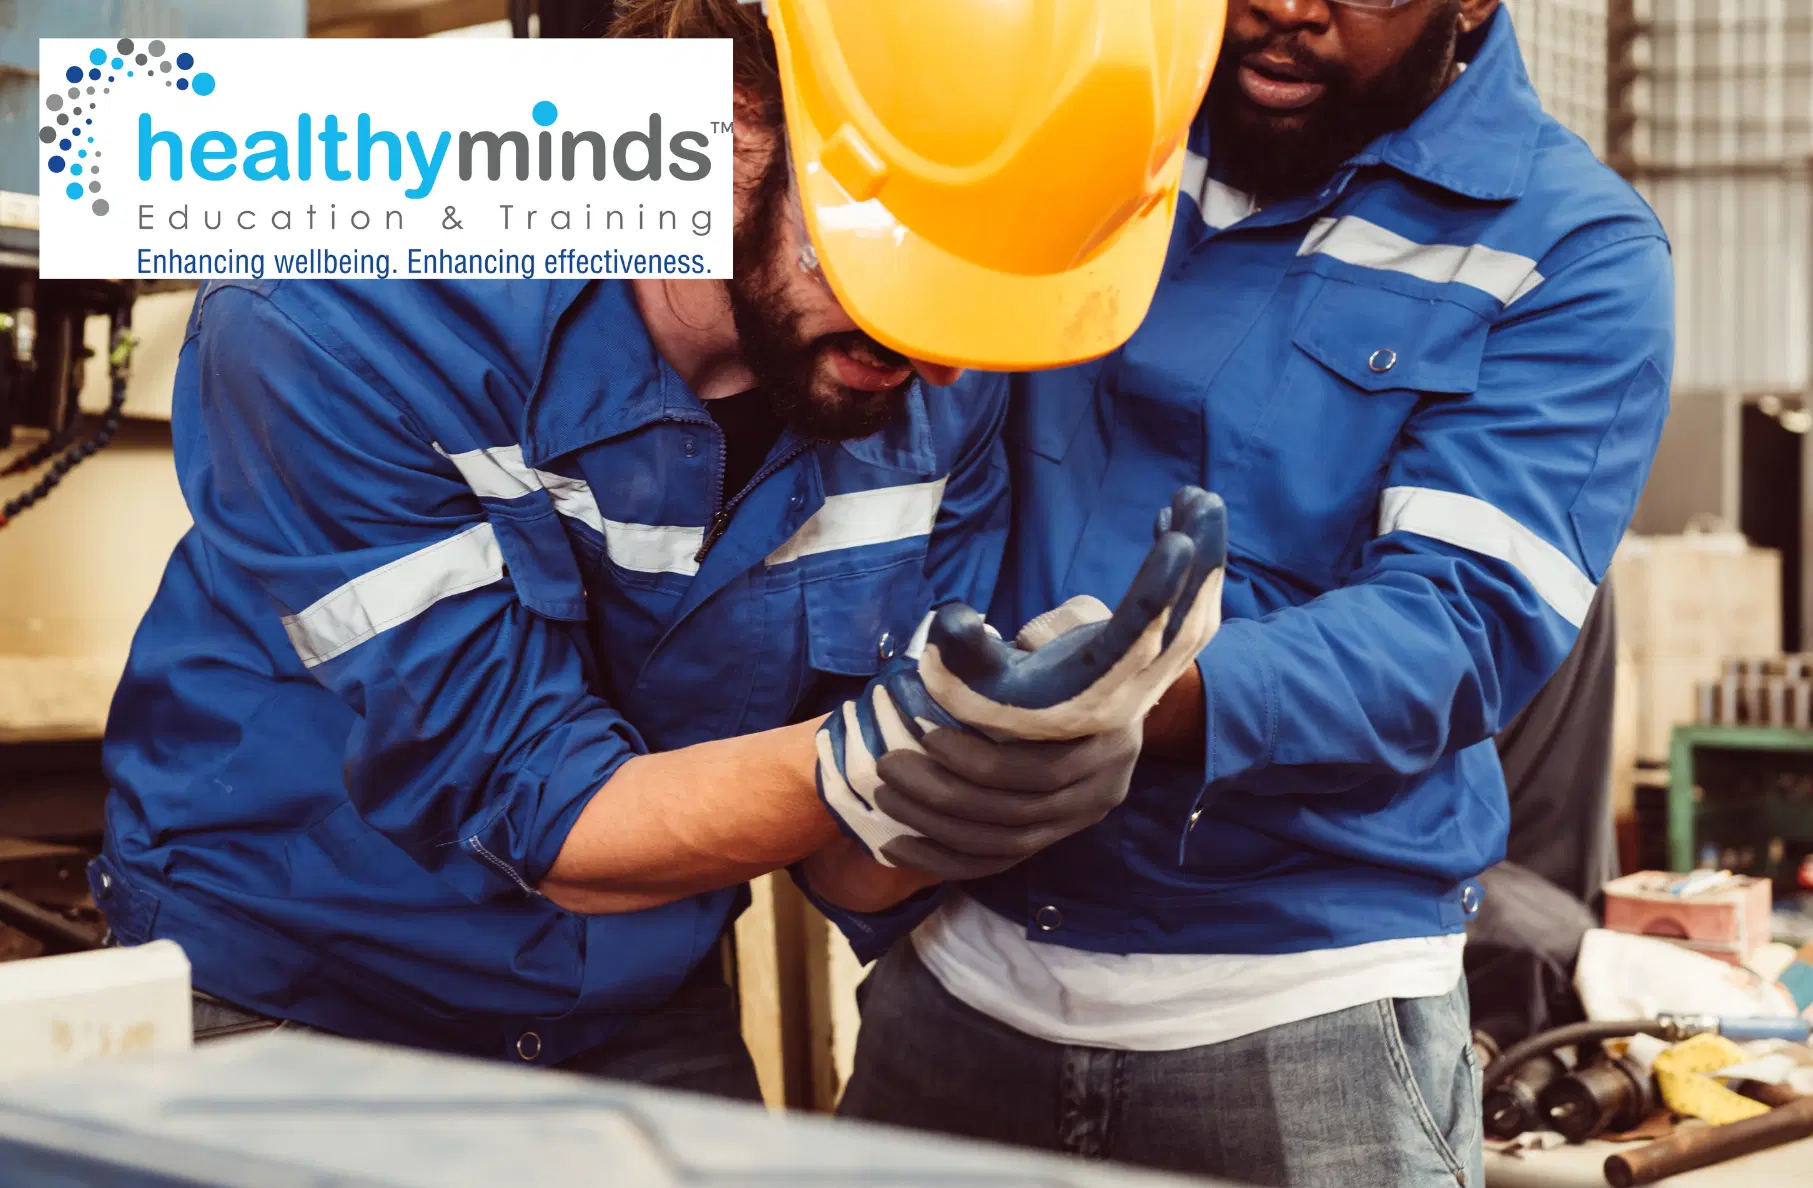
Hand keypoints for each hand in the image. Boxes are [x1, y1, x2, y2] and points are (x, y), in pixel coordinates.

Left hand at [815, 487, 1225, 879]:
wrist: (1123, 687)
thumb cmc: (1090, 650)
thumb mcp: (1082, 625)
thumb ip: (1052, 631)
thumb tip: (995, 637)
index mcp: (1109, 742)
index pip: (1041, 770)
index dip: (979, 758)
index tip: (927, 733)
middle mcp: (1100, 792)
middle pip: (1014, 814)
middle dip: (943, 794)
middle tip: (888, 767)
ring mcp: (1077, 820)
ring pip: (1002, 846)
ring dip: (936, 828)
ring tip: (886, 797)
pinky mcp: (1052, 837)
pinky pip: (995, 863)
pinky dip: (944, 860)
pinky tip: (896, 846)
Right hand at [919, 486, 1225, 739]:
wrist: (1014, 737)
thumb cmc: (984, 699)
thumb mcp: (956, 679)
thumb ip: (954, 647)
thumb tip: (957, 616)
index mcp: (1090, 692)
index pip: (1136, 638)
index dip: (1159, 591)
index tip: (1178, 541)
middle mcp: (1131, 691)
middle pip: (1185, 626)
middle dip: (1202, 562)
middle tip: (1205, 500)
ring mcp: (1149, 680)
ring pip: (1196, 620)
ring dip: (1206, 561)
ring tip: (1198, 500)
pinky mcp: (1153, 665)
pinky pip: (1187, 616)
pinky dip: (1192, 573)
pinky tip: (1173, 525)